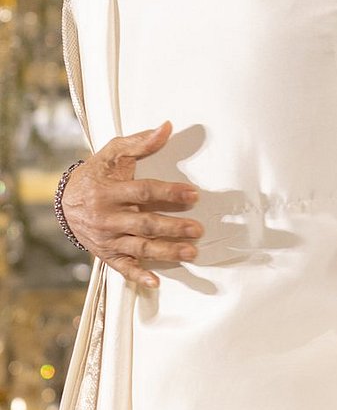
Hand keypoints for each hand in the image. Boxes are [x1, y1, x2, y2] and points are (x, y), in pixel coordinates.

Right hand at [61, 123, 202, 288]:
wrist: (65, 201)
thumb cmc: (96, 175)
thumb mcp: (113, 154)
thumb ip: (140, 142)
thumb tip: (168, 127)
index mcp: (110, 191)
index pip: (144, 192)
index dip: (169, 193)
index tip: (193, 194)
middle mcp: (108, 217)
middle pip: (145, 223)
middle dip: (173, 227)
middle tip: (197, 230)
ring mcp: (107, 238)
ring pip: (140, 246)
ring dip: (167, 251)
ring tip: (191, 252)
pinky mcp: (107, 253)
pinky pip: (123, 267)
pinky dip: (138, 275)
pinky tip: (155, 282)